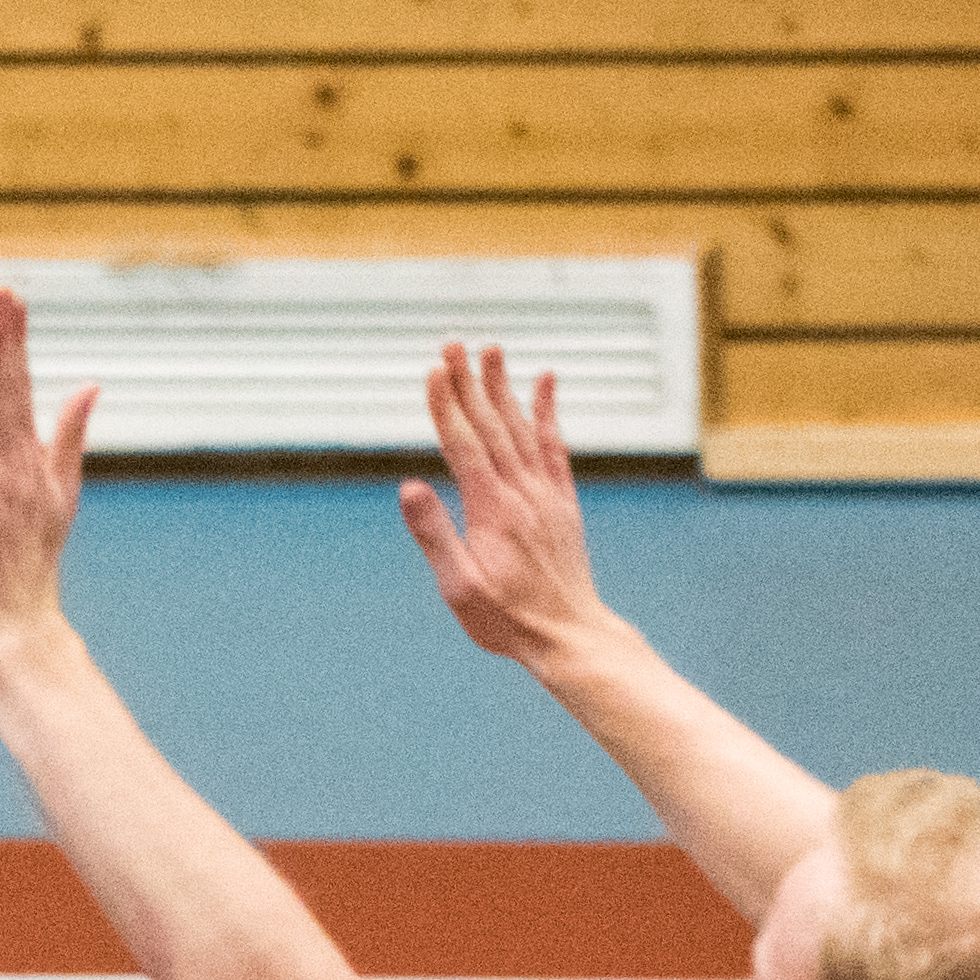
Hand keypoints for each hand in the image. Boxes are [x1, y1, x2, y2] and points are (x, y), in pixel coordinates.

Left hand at [0, 289, 95, 653]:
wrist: (14, 621)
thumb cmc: (31, 559)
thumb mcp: (62, 494)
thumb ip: (70, 436)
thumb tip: (90, 385)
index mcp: (33, 459)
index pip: (23, 387)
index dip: (15, 342)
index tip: (11, 300)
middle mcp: (9, 467)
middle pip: (4, 392)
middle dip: (2, 339)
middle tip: (0, 291)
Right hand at [396, 340, 613, 664]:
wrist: (570, 635)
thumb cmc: (506, 619)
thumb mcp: (459, 586)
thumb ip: (435, 534)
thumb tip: (410, 486)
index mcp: (493, 509)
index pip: (464, 444)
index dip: (447, 406)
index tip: (433, 370)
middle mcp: (523, 492)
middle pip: (492, 425)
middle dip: (470, 383)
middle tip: (452, 343)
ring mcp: (547, 494)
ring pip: (523, 428)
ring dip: (505, 386)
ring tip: (492, 350)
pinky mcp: (562, 502)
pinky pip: (555, 446)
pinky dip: (547, 412)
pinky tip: (545, 383)